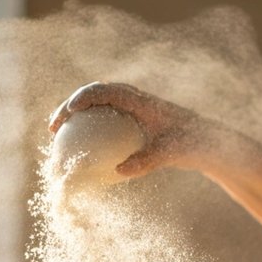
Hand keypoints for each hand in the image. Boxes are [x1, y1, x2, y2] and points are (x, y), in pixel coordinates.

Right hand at [46, 82, 222, 177]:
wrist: (208, 142)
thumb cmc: (191, 145)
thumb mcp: (170, 154)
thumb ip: (146, 161)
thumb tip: (118, 170)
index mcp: (141, 100)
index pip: (106, 91)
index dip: (84, 98)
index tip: (69, 113)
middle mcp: (134, 101)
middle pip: (94, 96)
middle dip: (69, 107)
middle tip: (52, 127)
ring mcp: (132, 112)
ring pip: (97, 110)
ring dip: (76, 119)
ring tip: (58, 138)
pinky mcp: (133, 124)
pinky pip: (105, 126)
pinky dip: (89, 135)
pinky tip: (79, 157)